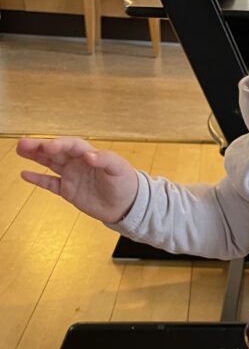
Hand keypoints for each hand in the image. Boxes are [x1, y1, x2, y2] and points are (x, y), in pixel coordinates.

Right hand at [17, 135, 138, 223]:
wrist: (127, 205)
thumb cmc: (126, 183)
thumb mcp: (119, 169)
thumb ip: (105, 160)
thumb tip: (89, 156)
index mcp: (88, 154)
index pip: (71, 145)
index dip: (59, 144)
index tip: (48, 146)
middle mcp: (77, 162)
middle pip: (55, 151)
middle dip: (40, 147)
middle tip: (22, 143)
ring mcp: (71, 176)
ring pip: (49, 163)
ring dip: (35, 157)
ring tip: (20, 150)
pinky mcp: (68, 191)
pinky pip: (50, 183)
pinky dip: (38, 179)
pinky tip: (25, 174)